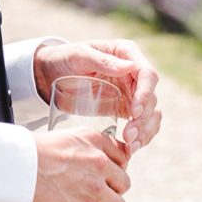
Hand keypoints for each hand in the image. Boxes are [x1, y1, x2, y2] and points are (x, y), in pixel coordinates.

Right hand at [30, 128, 129, 201]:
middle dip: (113, 192)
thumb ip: (81, 146)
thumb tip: (81, 162)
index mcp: (96, 142)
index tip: (109, 178)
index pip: (123, 156)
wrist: (17, 164)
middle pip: (123, 183)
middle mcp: (100, 163)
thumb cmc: (31, 150)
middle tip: (100, 198)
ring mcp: (94, 188)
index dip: (117, 169)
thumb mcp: (65, 136)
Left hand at [33, 38, 162, 150]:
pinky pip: (143, 123)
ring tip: (131, 147)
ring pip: (152, 113)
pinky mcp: (127, 107)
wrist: (49, 74)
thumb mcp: (77, 56)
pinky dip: (142, 136)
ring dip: (146, 131)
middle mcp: (134, 72)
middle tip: (129, 137)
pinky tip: (131, 148)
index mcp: (126, 53)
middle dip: (144, 119)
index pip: (147, 74)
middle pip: (152, 97)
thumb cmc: (63, 59)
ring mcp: (132, 91)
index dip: (145, 95)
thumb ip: (101, 60)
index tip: (133, 113)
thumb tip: (130, 67)